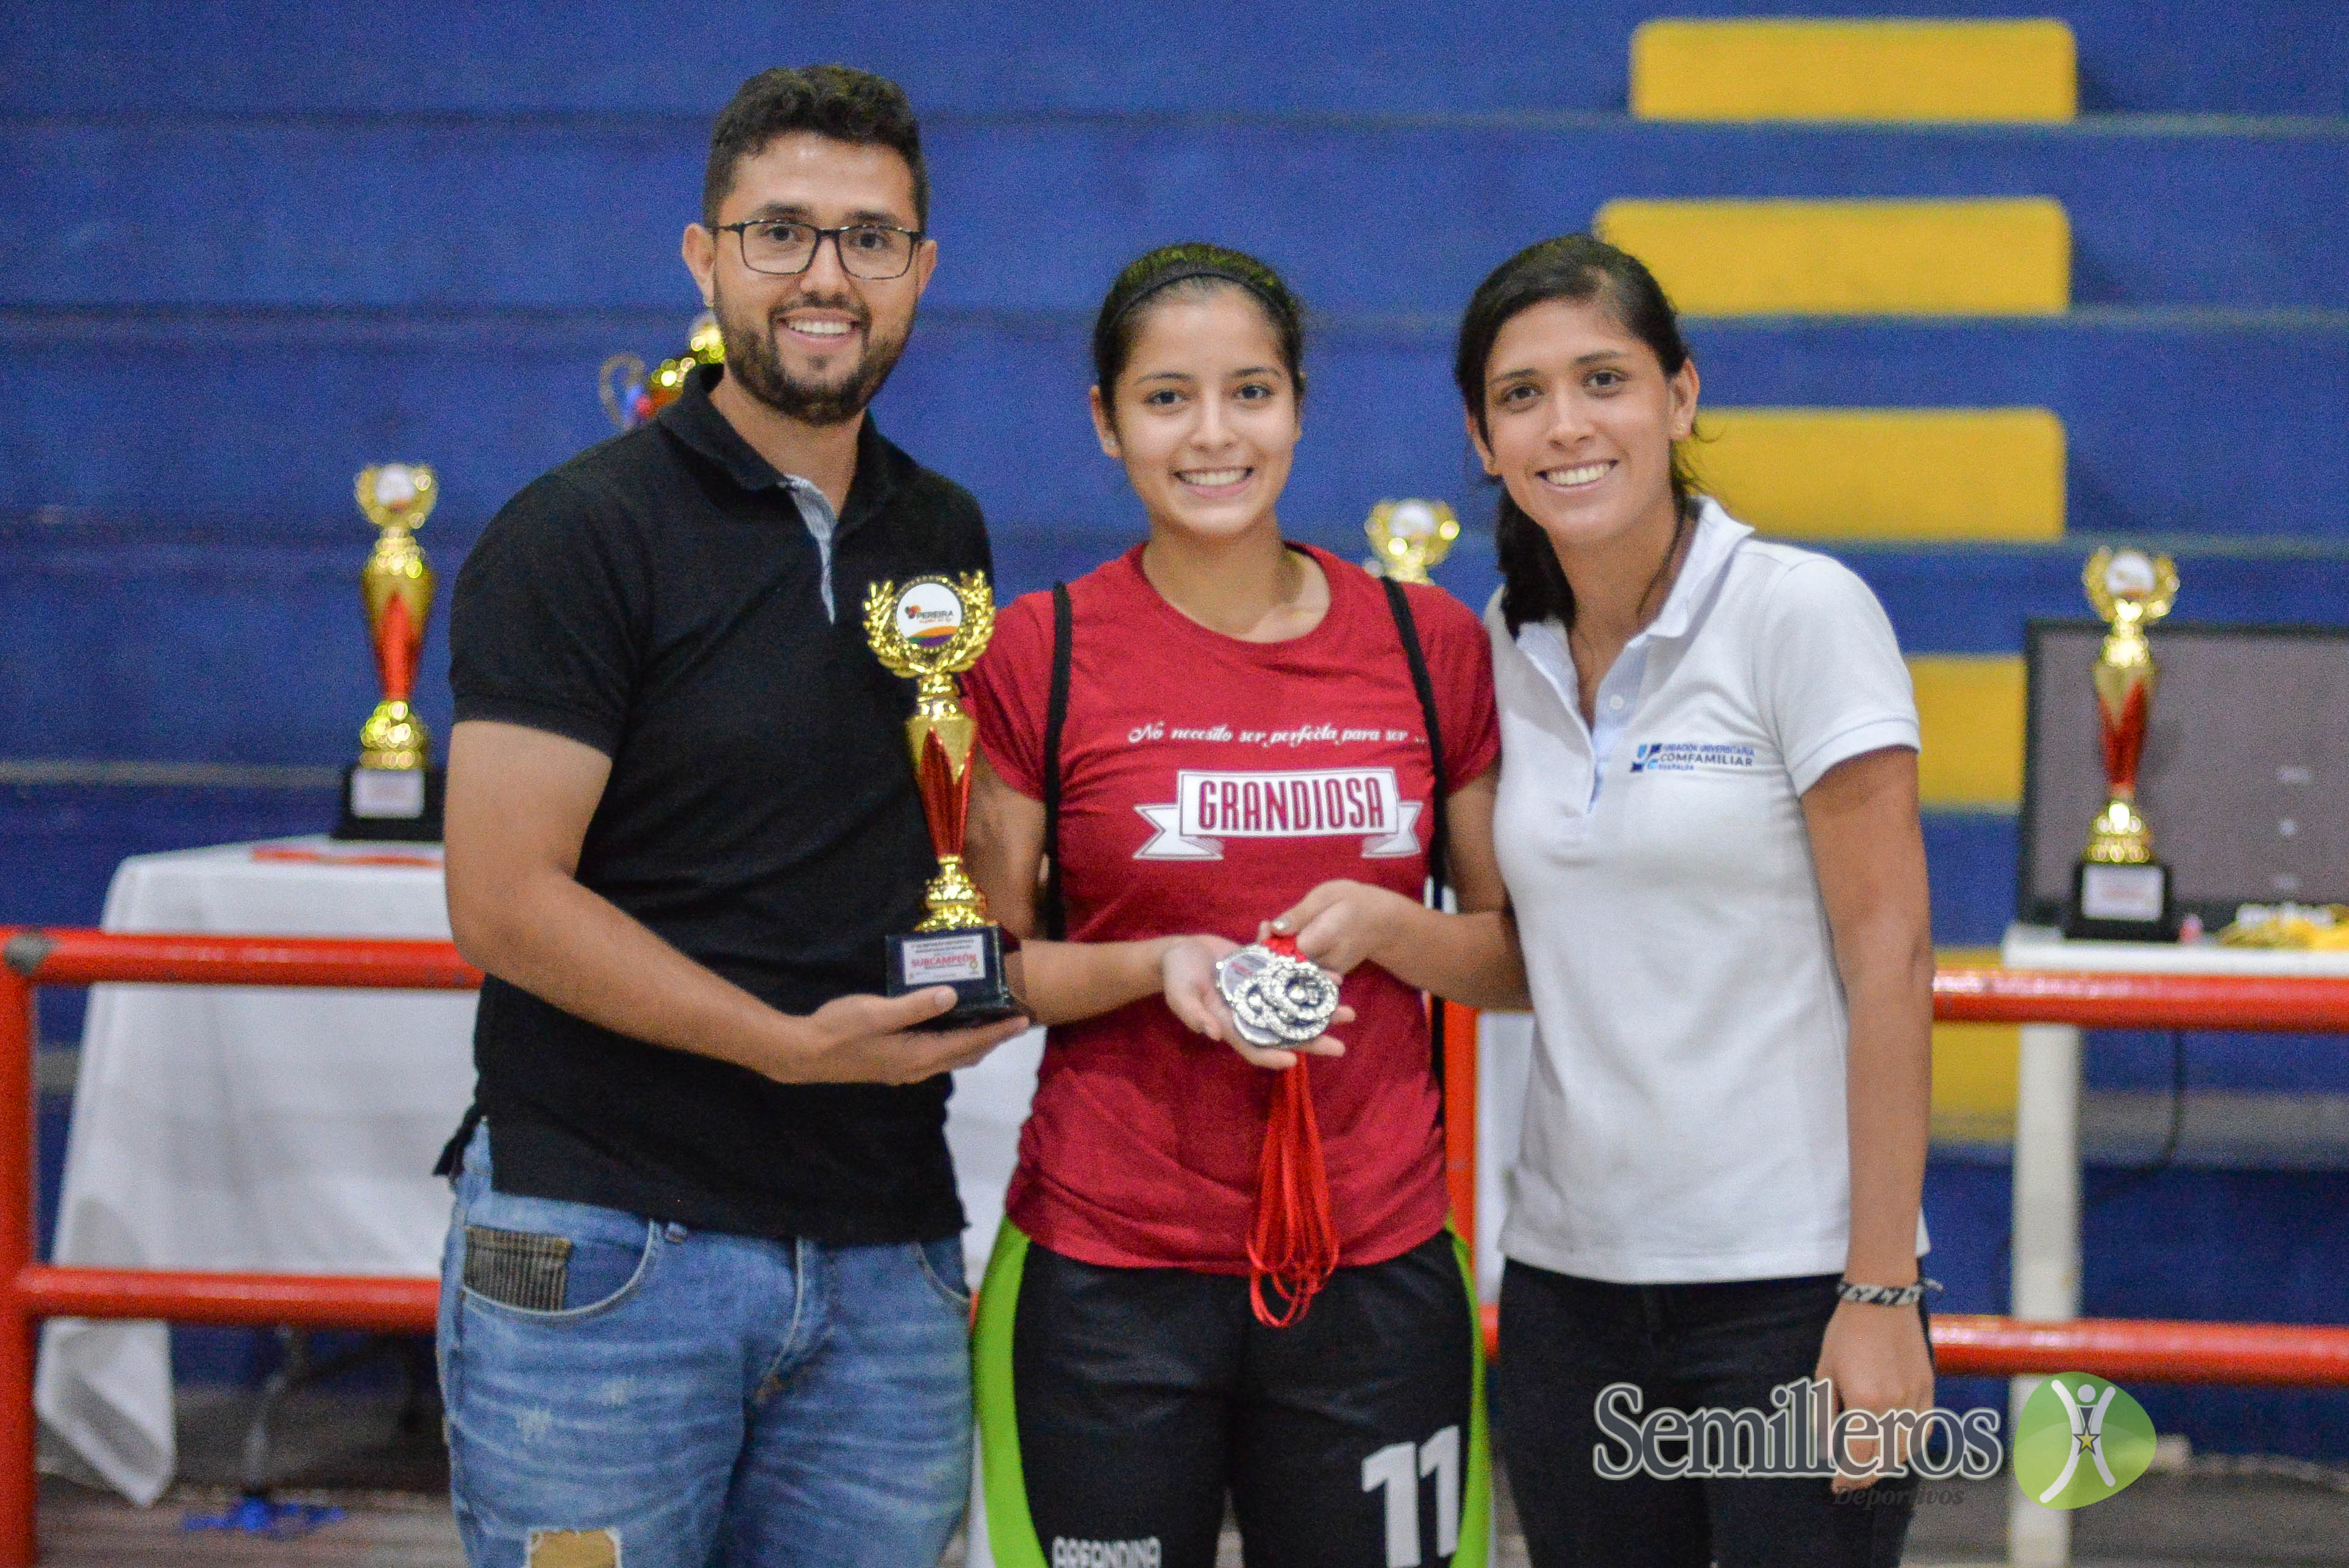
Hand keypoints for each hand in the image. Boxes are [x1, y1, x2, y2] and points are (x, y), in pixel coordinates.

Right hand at [786, 989, 1030, 1084]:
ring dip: (974, 1041)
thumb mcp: (877, 1012)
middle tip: (1014, 1019)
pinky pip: (936, 1056)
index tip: (1023, 1019)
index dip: (998, 1031)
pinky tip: (950, 1026)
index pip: (969, 1043)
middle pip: (966, 1054)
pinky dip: (954, 1043)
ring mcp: (905, 1070)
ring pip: (951, 1057)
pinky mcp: (894, 1065)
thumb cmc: (839, 1030)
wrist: (803, 1054)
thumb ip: (916, 1005)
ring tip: (990, 1021)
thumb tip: (953, 995)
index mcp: (918, 1055)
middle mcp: (917, 1068)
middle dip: (992, 1038)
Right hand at [1160, 935, 1350, 1070]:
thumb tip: (1214, 1035)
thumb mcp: (1179, 995)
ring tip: (1349, 1013)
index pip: (1254, 1047)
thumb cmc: (1176, 977)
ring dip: (1321, 1010)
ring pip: (1296, 1007)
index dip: (1272, 1055)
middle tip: (1341, 1047)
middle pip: (1285, 1031)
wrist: (1180, 952)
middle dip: (1313, 1039)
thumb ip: (1193, 1014)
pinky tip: (1335, 978)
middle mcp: (1251, 1013)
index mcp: (1231, 1025)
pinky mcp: (1267, 973)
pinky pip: (1294, 979)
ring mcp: (1262, 994)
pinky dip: (1313, 977)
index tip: (1293, 1060)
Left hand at [1266, 880, 1415, 976]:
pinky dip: (1290, 959)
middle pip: (1288, 964)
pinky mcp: (1328, 978)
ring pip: (1294, 970)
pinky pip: (1303, 972)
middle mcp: (1327, 963)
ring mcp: (1329, 974)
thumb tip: (1275, 928)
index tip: (1264, 926)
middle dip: (1271, 948)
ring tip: (1275, 932)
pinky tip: (1287, 942)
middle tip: (1264, 927)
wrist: (1382, 922)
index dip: (1271, 941)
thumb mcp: (1327, 895)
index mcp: (1326, 939)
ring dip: (1279, 953)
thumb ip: (1301, 914)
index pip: (1288, 950)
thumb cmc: (1353, 902)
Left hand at [1814, 1298, 1936, 1490]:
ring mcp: (1916, 1397)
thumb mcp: (1824, 1372)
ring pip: (1907, 1449)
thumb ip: (1825, 1414)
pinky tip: (1894, 1444)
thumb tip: (1828, 1450)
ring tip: (1868, 1462)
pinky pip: (1923, 1429)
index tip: (1837, 1485)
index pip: (1860, 1458)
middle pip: (1885, 1460)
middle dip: (1866, 1475)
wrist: (1882, 1299)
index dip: (1848, 1477)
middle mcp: (1895, 1405)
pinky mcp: (1929, 1388)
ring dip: (1887, 1463)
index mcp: (1865, 1402)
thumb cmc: (1846, 1333)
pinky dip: (1910, 1444)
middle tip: (1849, 1479)